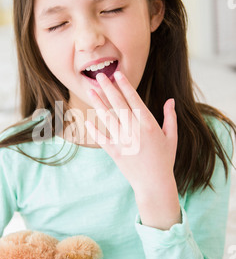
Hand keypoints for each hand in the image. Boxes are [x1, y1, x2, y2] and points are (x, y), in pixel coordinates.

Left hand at [85, 71, 180, 229]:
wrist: (154, 183)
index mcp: (149, 124)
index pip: (134, 100)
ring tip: (90, 90)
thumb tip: (170, 100)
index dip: (125, 86)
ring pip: (107, 117)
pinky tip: (87, 120)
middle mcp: (134, 130)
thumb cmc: (164, 160)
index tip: (117, 74)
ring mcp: (123, 141)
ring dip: (98, 103)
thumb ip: (170, 117)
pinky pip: (101, 138)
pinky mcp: (114, 152)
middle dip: (108, 88)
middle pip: (118, 104)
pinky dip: (93, 129)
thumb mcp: (171, 137)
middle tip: (99, 75)